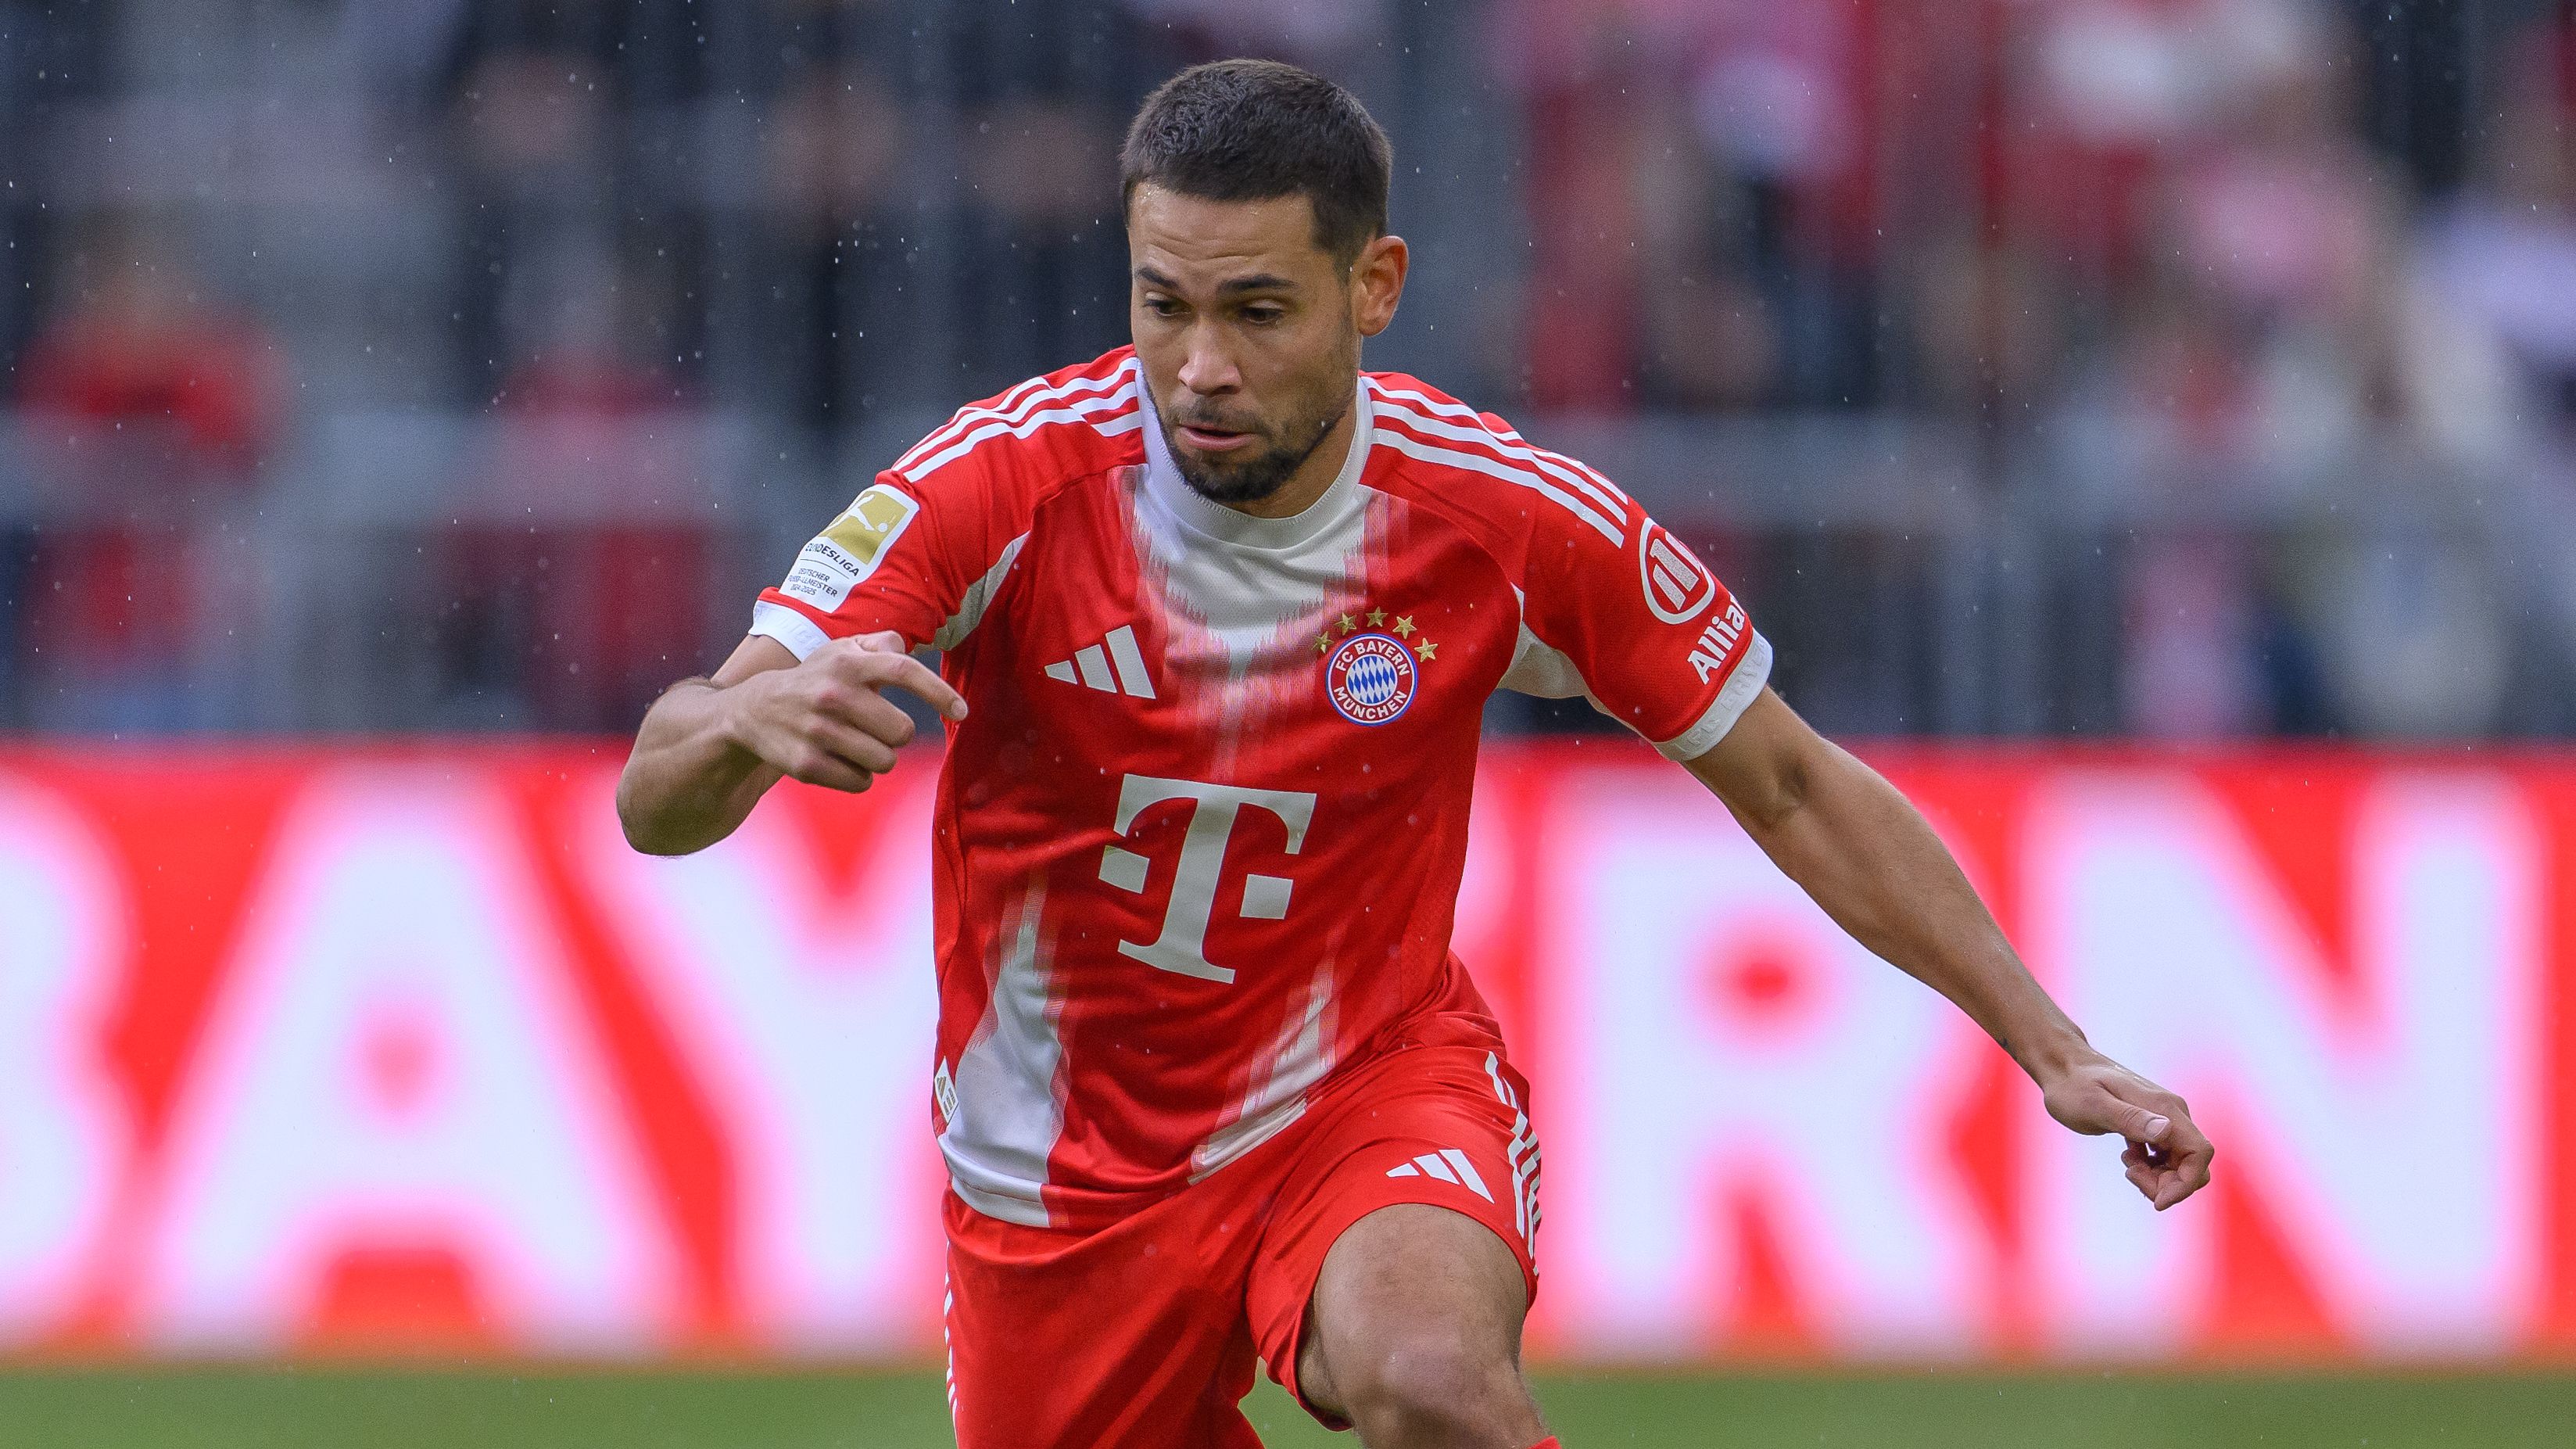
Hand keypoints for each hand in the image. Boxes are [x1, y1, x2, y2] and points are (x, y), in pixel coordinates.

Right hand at [722, 631, 965, 791]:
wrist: (752, 711)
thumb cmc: (814, 680)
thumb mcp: (841, 652)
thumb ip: (880, 645)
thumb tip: (903, 648)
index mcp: (847, 664)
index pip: (903, 671)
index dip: (938, 692)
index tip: (962, 712)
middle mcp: (832, 694)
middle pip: (902, 732)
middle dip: (895, 734)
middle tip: (875, 727)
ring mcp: (818, 732)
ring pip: (885, 762)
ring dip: (878, 757)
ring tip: (854, 743)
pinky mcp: (806, 765)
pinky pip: (862, 783)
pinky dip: (858, 776)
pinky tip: (838, 759)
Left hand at [2038, 1053, 2213, 1211]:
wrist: (2064, 1067)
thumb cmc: (2073, 1086)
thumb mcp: (2094, 1105)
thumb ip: (2130, 1118)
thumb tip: (2166, 1131)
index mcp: (2165, 1108)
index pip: (2199, 1152)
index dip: (2186, 1183)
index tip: (2158, 1201)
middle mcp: (2171, 1113)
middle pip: (2193, 1164)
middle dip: (2169, 1184)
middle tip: (2131, 1175)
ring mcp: (2164, 1119)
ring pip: (2180, 1163)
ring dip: (2158, 1177)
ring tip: (2127, 1164)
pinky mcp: (2152, 1125)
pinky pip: (2166, 1157)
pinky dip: (2151, 1167)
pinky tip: (2128, 1157)